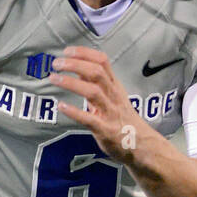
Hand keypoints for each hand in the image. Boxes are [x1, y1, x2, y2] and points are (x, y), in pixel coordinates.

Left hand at [53, 46, 143, 163]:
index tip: (67, 51)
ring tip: (54, 78)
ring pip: (93, 92)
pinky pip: (90, 119)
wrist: (142, 145)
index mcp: (115, 86)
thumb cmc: (123, 120)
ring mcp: (110, 113)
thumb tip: (79, 68)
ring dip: (72, 83)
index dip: (84, 53)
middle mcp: (114, 96)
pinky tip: (61, 106)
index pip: (102, 61)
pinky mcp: (106, 130)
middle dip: (75, 64)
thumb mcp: (113, 97)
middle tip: (56, 63)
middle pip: (96, 72)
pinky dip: (74, 111)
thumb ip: (96, 84)